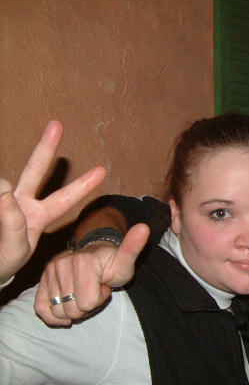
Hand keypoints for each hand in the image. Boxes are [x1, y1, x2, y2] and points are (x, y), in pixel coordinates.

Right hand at [0, 120, 105, 283]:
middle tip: (58, 124)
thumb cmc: (1, 261)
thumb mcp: (13, 252)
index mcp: (37, 216)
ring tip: (1, 227)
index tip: (103, 170)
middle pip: (36, 170)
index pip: (64, 199)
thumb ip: (13, 228)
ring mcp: (3, 197)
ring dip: (2, 196)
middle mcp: (21, 202)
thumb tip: (5, 193)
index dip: (83, 186)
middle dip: (46, 147)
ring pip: (3, 184)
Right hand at [34, 223, 149, 324]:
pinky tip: (67, 308)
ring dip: (73, 309)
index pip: (88, 303)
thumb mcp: (126, 259)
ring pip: (59, 312)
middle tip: (93, 290)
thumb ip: (133, 247)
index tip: (104, 285)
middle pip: (73, 310)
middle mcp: (61, 265)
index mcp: (82, 262)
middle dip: (87, 305)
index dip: (100, 298)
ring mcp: (49, 273)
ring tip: (83, 293)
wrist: (95, 256)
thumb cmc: (112, 263)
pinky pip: (42, 309)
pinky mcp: (42, 281)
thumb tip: (144, 228)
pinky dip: (54, 315)